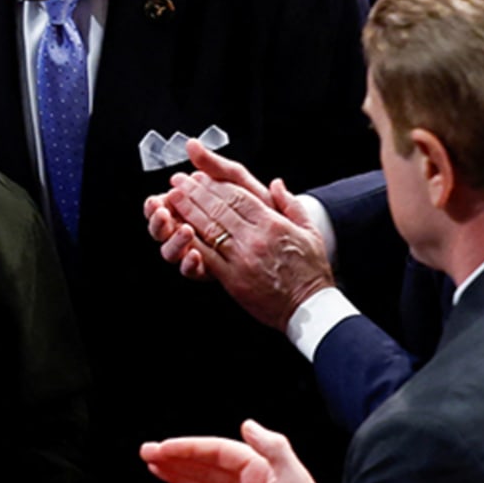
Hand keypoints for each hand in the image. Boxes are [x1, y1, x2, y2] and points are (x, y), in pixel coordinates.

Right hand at [142, 420, 341, 482]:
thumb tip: (248, 424)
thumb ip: (275, 451)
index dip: (187, 449)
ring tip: (154, 468)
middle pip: (206, 467)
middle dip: (176, 459)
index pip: (216, 452)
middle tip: (147, 454)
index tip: (161, 448)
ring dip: (180, 476)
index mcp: (261, 471)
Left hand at [160, 145, 333, 329]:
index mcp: (273, 224)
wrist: (309, 307)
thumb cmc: (311, 271)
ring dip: (187, 211)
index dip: (214, 184)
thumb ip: (291, 205)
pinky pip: (206, 256)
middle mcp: (255, 238)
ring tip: (172, 199)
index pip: (237, 196)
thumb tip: (276, 183)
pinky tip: (177, 230)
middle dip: (194, 192)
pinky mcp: (232, 278)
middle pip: (218, 208)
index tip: (199, 175)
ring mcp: (241, 258)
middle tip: (178, 181)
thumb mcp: (310, 231)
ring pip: (208, 228)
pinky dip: (189, 241)